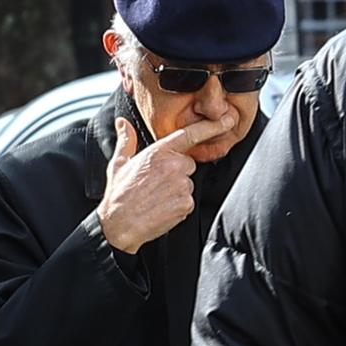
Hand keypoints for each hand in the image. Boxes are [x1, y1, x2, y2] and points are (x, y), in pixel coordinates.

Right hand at [94, 117, 233, 254]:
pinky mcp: (186, 204)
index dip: (211, 126)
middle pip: (188, 164)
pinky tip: (161, 208)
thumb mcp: (119, 163)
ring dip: (177, 190)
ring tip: (157, 197)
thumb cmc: (118, 195)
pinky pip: (188, 201)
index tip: (227, 121)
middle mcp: (173, 166)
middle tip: (157, 183)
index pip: (190, 135)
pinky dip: (178, 206)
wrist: (119, 224)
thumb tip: (122, 123)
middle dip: (177, 172)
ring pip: (188, 184)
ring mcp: (181, 185)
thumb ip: (126, 140)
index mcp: (158, 152)